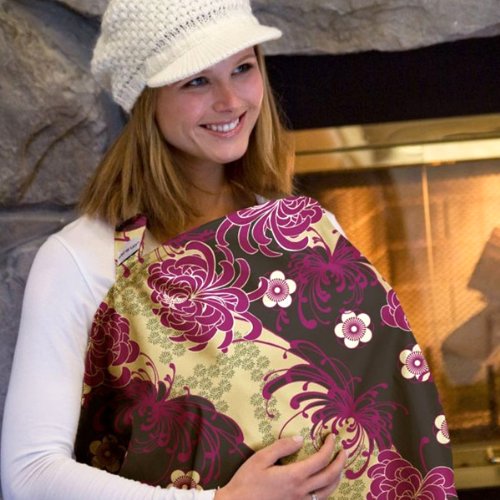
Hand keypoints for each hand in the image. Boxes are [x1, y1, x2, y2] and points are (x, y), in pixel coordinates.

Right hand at [214, 434, 346, 499]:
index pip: (321, 459)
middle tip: (343, 450)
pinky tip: (324, 486)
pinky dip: (326, 492)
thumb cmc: (247, 481)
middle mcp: (302, 491)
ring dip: (337, 478)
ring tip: (338, 467)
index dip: (329, 447)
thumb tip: (300, 439)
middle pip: (330, 477)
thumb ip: (282, 447)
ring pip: (328, 492)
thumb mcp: (261, 458)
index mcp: (294, 476)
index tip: (331, 436)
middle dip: (340, 462)